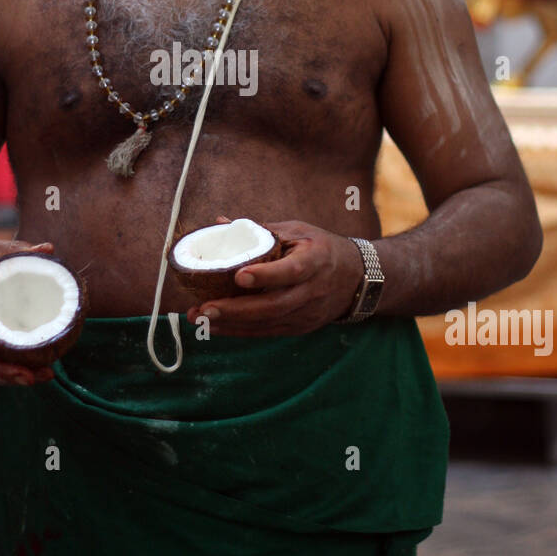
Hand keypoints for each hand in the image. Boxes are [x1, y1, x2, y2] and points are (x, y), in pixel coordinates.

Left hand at [184, 218, 364, 336]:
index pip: (291, 271)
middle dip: (238, 309)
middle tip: (206, 307)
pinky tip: (215, 328)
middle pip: (275, 305)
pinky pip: (267, 332)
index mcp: (315, 260)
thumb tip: (220, 223)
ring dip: (232, 323)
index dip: (266, 275)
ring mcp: (307, 313)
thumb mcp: (297, 231)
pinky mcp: (300, 327)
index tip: (239, 276)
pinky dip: (240, 331)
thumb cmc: (320, 248)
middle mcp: (312, 291)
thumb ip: (260, 231)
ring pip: (268, 323)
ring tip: (200, 319)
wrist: (357, 279)